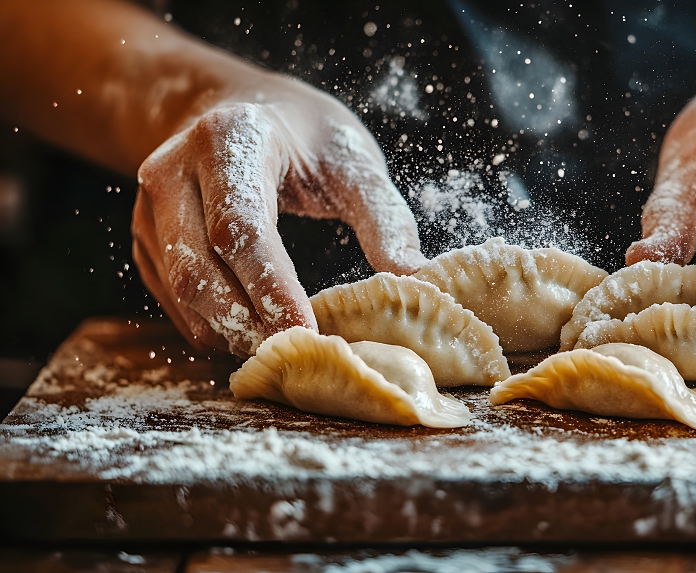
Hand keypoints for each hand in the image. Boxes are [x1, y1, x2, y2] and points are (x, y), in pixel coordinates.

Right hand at [132, 76, 426, 355]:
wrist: (236, 109)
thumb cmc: (304, 136)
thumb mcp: (352, 159)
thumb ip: (384, 216)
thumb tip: (415, 277)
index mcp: (228, 140)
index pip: (241, 227)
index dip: (271, 287)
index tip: (307, 332)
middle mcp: (172, 170)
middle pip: (197, 267)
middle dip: (246, 321)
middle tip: (298, 356)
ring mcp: (149, 207)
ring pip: (179, 290)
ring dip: (227, 332)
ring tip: (282, 352)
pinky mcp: (145, 237)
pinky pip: (171, 298)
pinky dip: (210, 326)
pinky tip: (253, 336)